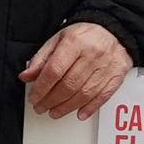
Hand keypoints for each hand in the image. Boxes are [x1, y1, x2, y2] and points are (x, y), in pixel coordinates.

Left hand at [19, 24, 133, 119]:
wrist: (113, 30)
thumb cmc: (84, 36)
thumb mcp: (58, 40)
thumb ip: (41, 58)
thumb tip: (26, 76)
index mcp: (75, 42)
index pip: (54, 70)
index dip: (41, 88)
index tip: (34, 97)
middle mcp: (92, 54)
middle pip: (69, 85)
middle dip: (51, 100)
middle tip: (41, 107)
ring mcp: (106, 66)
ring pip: (84, 94)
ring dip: (67, 107)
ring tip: (55, 112)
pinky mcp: (117, 75)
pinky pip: (103, 96)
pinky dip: (90, 108)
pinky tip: (79, 113)